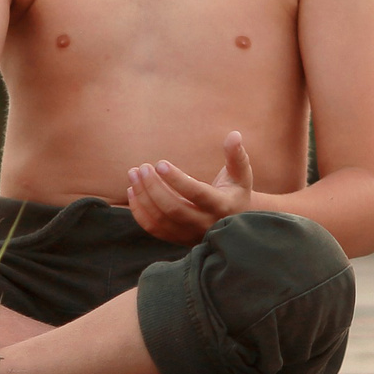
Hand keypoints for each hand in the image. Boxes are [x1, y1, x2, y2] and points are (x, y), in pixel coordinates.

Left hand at [125, 132, 253, 243]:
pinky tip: (133, 191)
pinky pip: (153, 229)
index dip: (176, 179)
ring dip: (143, 196)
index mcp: (222, 205)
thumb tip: (234, 134)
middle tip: (142, 167)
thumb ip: (236, 155)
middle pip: (173, 209)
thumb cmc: (236, 191)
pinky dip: (139, 211)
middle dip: (153, 187)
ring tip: (134, 174)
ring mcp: (190, 234)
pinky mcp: (178, 239)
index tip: (159, 163)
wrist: (234, 222)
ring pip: (160, 220)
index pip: (196, 193)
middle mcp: (205, 224)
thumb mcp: (241, 173)